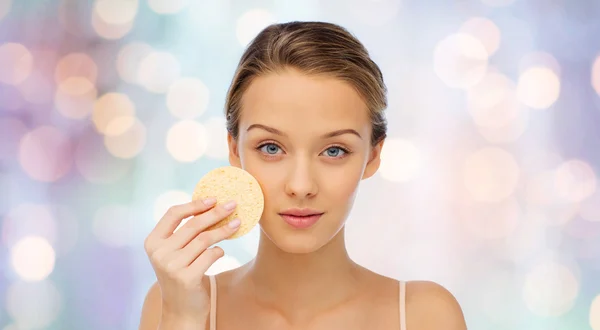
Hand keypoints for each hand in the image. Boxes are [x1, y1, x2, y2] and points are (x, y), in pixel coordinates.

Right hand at [143, 198, 240, 320]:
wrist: (181, 311)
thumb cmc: (182, 275)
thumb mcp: (175, 252)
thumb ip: (184, 233)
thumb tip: (210, 205)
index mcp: (153, 242)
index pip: (173, 214)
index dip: (194, 204)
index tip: (213, 198)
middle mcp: (160, 253)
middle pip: (193, 225)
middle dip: (216, 212)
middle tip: (233, 205)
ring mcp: (172, 266)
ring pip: (204, 239)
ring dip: (223, 230)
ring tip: (237, 224)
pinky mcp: (187, 278)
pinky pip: (210, 255)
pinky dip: (219, 251)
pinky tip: (220, 252)